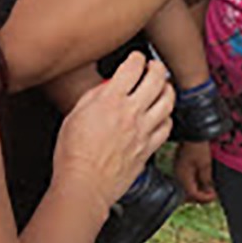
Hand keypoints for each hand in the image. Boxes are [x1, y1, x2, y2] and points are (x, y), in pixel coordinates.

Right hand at [53, 52, 174, 210]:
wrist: (84, 185)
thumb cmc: (73, 155)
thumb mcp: (74, 115)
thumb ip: (93, 97)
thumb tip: (106, 88)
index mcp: (111, 101)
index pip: (133, 67)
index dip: (137, 58)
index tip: (136, 58)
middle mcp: (131, 113)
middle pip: (157, 79)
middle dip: (157, 67)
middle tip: (154, 67)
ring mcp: (143, 130)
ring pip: (168, 101)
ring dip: (167, 90)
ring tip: (163, 88)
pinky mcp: (148, 148)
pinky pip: (167, 127)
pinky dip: (167, 117)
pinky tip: (162, 116)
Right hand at [174, 141, 215, 202]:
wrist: (192, 131)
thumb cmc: (198, 146)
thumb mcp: (205, 164)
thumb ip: (206, 179)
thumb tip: (209, 191)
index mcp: (183, 176)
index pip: (192, 194)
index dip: (204, 197)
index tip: (214, 196)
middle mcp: (178, 175)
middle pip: (188, 193)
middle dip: (200, 196)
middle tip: (212, 195)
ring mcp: (179, 170)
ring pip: (188, 187)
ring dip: (198, 190)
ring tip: (209, 189)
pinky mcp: (181, 166)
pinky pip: (187, 179)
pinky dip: (196, 183)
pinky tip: (203, 181)